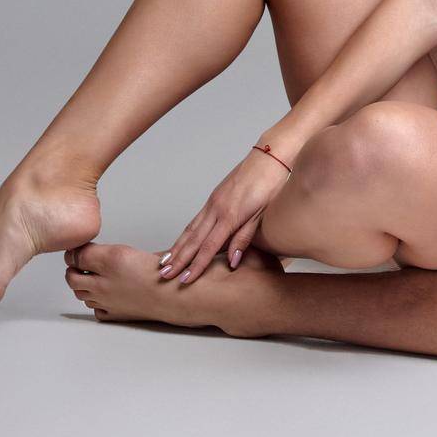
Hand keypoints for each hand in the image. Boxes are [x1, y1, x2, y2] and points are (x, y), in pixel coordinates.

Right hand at [157, 148, 289, 284]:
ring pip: (191, 229)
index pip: (209, 247)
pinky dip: (185, 233)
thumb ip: (245, 237)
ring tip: (164, 262)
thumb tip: (233, 261)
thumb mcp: (263, 213)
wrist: (270, 156)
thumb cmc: (272, 184)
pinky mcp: (214, 197)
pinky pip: (196, 219)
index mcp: (230, 215)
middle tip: (164, 276)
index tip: (184, 280)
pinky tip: (180, 241)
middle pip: (193, 240)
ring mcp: (213, 202)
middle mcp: (217, 209)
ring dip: (177, 247)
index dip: (196, 265)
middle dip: (178, 260)